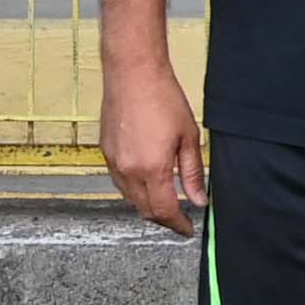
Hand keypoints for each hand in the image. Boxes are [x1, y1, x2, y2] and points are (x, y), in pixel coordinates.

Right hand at [102, 63, 208, 235]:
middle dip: (162, 219)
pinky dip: (134, 190)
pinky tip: (147, 183)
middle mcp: (128, 170)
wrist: (132, 75)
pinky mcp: (105, 152)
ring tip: (166, 202)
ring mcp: (114, 162)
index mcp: (152, 168)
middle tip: (179, 219)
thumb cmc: (162, 98)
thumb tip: (198, 198)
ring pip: (130, 198)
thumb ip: (192, 172)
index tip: (187, 229)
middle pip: (144, 210)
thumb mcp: (188, 137)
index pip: (164, 210)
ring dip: (147, 205)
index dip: (177, 224)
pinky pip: (119, 182)